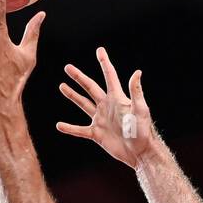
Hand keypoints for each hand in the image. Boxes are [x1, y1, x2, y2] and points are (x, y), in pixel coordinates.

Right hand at [56, 47, 158, 167]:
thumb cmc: (143, 131)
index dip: (104, 62)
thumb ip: (136, 92)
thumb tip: (137, 72)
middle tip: (67, 67)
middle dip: (79, 77)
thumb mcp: (140, 110)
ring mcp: (100, 120)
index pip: (109, 76)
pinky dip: (69, 128)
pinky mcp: (97, 134)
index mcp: (117, 98)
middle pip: (90, 88)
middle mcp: (107, 106)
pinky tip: (59, 125)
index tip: (100, 50)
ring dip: (72, 96)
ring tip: (62, 86)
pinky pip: (79, 130)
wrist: (140, 152)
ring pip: (83, 104)